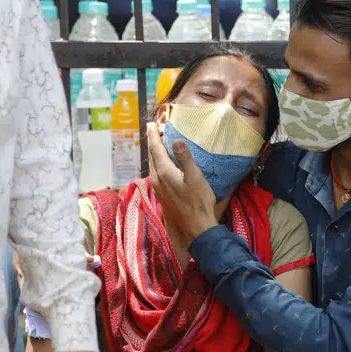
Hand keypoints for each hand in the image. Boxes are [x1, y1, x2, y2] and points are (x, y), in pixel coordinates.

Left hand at [145, 122, 218, 245]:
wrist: (196, 227)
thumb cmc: (199, 202)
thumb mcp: (195, 177)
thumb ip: (185, 158)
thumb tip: (177, 140)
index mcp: (164, 173)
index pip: (155, 149)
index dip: (153, 135)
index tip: (151, 124)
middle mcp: (157, 180)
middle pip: (151, 156)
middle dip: (152, 141)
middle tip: (154, 129)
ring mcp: (158, 188)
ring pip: (152, 165)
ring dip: (154, 152)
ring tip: (158, 142)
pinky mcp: (162, 195)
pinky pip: (156, 172)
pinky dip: (157, 162)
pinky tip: (163, 163)